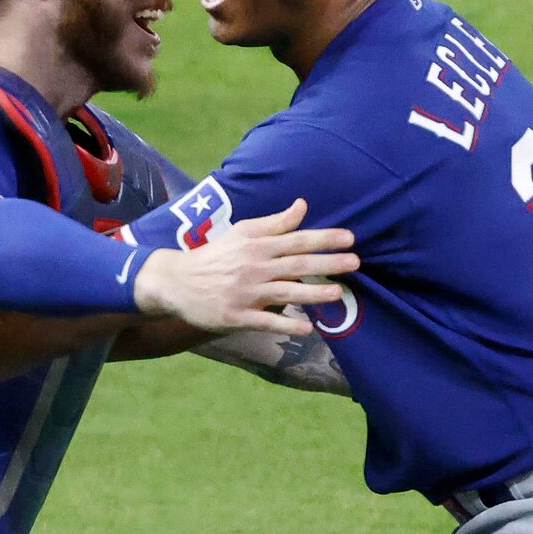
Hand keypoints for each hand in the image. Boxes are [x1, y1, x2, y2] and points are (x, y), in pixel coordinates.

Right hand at [130, 199, 357, 335]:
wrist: (177, 282)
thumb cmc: (215, 256)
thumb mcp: (242, 233)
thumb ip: (274, 222)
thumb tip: (303, 205)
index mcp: (257, 245)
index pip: (296, 239)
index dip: (324, 238)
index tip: (350, 238)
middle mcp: (254, 267)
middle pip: (296, 264)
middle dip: (327, 263)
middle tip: (355, 263)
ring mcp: (246, 293)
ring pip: (285, 292)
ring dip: (313, 293)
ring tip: (338, 293)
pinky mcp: (236, 316)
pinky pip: (265, 321)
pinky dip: (286, 324)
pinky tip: (307, 328)